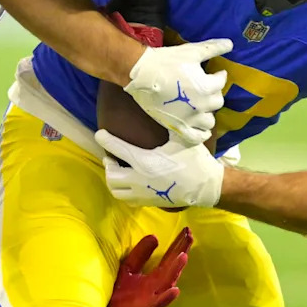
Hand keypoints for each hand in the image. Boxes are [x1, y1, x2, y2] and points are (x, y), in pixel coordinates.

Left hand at [95, 131, 224, 207]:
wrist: (206, 187)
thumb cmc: (194, 160)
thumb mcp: (181, 138)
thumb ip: (167, 123)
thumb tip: (158, 104)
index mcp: (145, 160)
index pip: (116, 148)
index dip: (105, 139)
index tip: (99, 133)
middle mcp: (139, 178)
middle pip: (110, 173)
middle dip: (108, 163)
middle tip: (112, 156)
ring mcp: (142, 193)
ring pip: (115, 189)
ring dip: (112, 178)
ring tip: (117, 169)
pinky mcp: (147, 202)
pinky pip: (126, 199)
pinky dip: (122, 190)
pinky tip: (128, 182)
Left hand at [105, 227, 192, 306]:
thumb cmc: (119, 290)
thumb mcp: (129, 266)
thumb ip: (141, 253)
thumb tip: (155, 236)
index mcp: (154, 276)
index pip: (169, 259)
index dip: (177, 246)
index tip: (187, 231)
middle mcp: (157, 286)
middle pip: (171, 267)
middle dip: (181, 252)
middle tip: (190, 236)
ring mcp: (152, 297)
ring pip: (167, 282)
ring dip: (176, 270)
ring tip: (184, 256)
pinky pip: (158, 303)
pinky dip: (167, 297)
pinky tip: (175, 289)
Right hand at [123, 40, 230, 145]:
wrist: (141, 74)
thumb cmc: (167, 61)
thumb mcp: (192, 51)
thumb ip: (213, 48)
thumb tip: (231, 43)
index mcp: (207, 87)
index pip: (221, 82)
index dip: (219, 75)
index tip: (216, 73)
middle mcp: (201, 105)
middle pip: (217, 101)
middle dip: (214, 93)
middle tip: (205, 86)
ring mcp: (190, 118)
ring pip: (210, 121)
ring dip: (208, 113)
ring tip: (201, 105)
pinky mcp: (178, 127)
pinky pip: (196, 137)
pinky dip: (201, 134)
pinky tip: (200, 127)